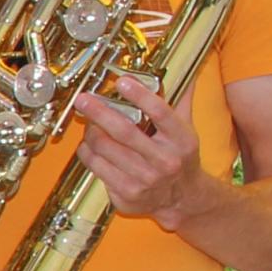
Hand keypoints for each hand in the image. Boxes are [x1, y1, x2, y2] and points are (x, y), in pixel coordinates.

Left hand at [73, 70, 216, 223]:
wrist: (183, 198)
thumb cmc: (180, 157)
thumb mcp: (187, 128)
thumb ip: (182, 99)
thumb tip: (186, 71)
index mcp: (181, 139)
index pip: (160, 112)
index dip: (140, 95)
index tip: (122, 81)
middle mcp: (165, 160)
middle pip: (125, 132)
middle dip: (100, 112)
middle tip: (84, 100)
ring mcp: (145, 179)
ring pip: (106, 149)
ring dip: (91, 133)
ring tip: (87, 122)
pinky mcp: (128, 193)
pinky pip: (97, 168)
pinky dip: (87, 153)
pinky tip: (88, 145)